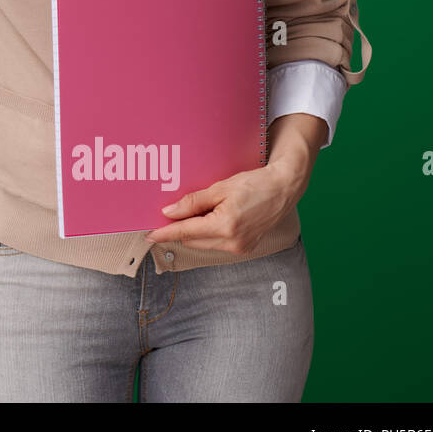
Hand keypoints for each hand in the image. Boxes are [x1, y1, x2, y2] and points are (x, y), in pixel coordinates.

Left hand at [142, 113, 326, 252]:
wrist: (283, 189)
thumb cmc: (254, 184)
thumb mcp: (219, 188)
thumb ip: (193, 202)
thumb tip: (169, 212)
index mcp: (225, 226)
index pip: (185, 232)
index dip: (165, 232)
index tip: (149, 235)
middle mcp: (233, 242)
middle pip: (192, 239)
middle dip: (180, 228)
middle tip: (170, 215)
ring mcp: (240, 247)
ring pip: (204, 243)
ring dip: (194, 231)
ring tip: (194, 213)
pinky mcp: (245, 247)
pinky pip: (217, 243)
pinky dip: (208, 233)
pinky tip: (210, 218)